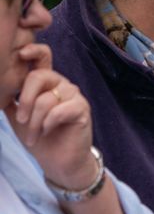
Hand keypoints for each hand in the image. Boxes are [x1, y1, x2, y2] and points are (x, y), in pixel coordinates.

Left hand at [3, 49, 95, 189]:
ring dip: (35, 121)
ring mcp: (73, 96)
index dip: (33, 50)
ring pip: (46, 99)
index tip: (20, 53)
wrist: (58, 162)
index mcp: (45, 83)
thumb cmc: (39, 138)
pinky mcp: (82, 109)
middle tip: (21, 120)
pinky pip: (58, 111)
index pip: (42, 57)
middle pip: (40, 76)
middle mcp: (61, 85)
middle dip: (25, 100)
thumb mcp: (18, 116)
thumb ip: (11, 99)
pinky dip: (48, 124)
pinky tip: (48, 132)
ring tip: (33, 136)